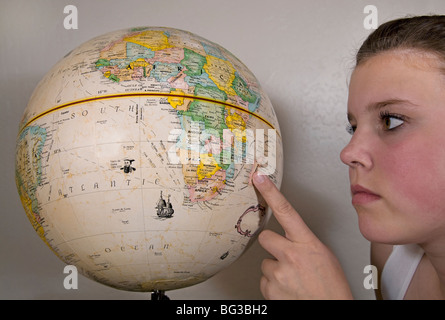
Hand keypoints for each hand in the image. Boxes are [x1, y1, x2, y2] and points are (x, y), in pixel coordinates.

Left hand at [253, 172, 352, 299]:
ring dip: (275, 269)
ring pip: (265, 262)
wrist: (331, 310)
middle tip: (286, 258)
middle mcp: (291, 255)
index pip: (286, 211)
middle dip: (273, 245)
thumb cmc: (332, 287)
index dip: (271, 192)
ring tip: (293, 280)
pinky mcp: (270, 289)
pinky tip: (288, 290)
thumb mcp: (324, 256)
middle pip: (266, 237)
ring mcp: (279, 273)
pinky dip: (273, 285)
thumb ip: (304, 244)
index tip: (260, 178)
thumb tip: (290, 239)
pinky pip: (264, 280)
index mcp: (307, 243)